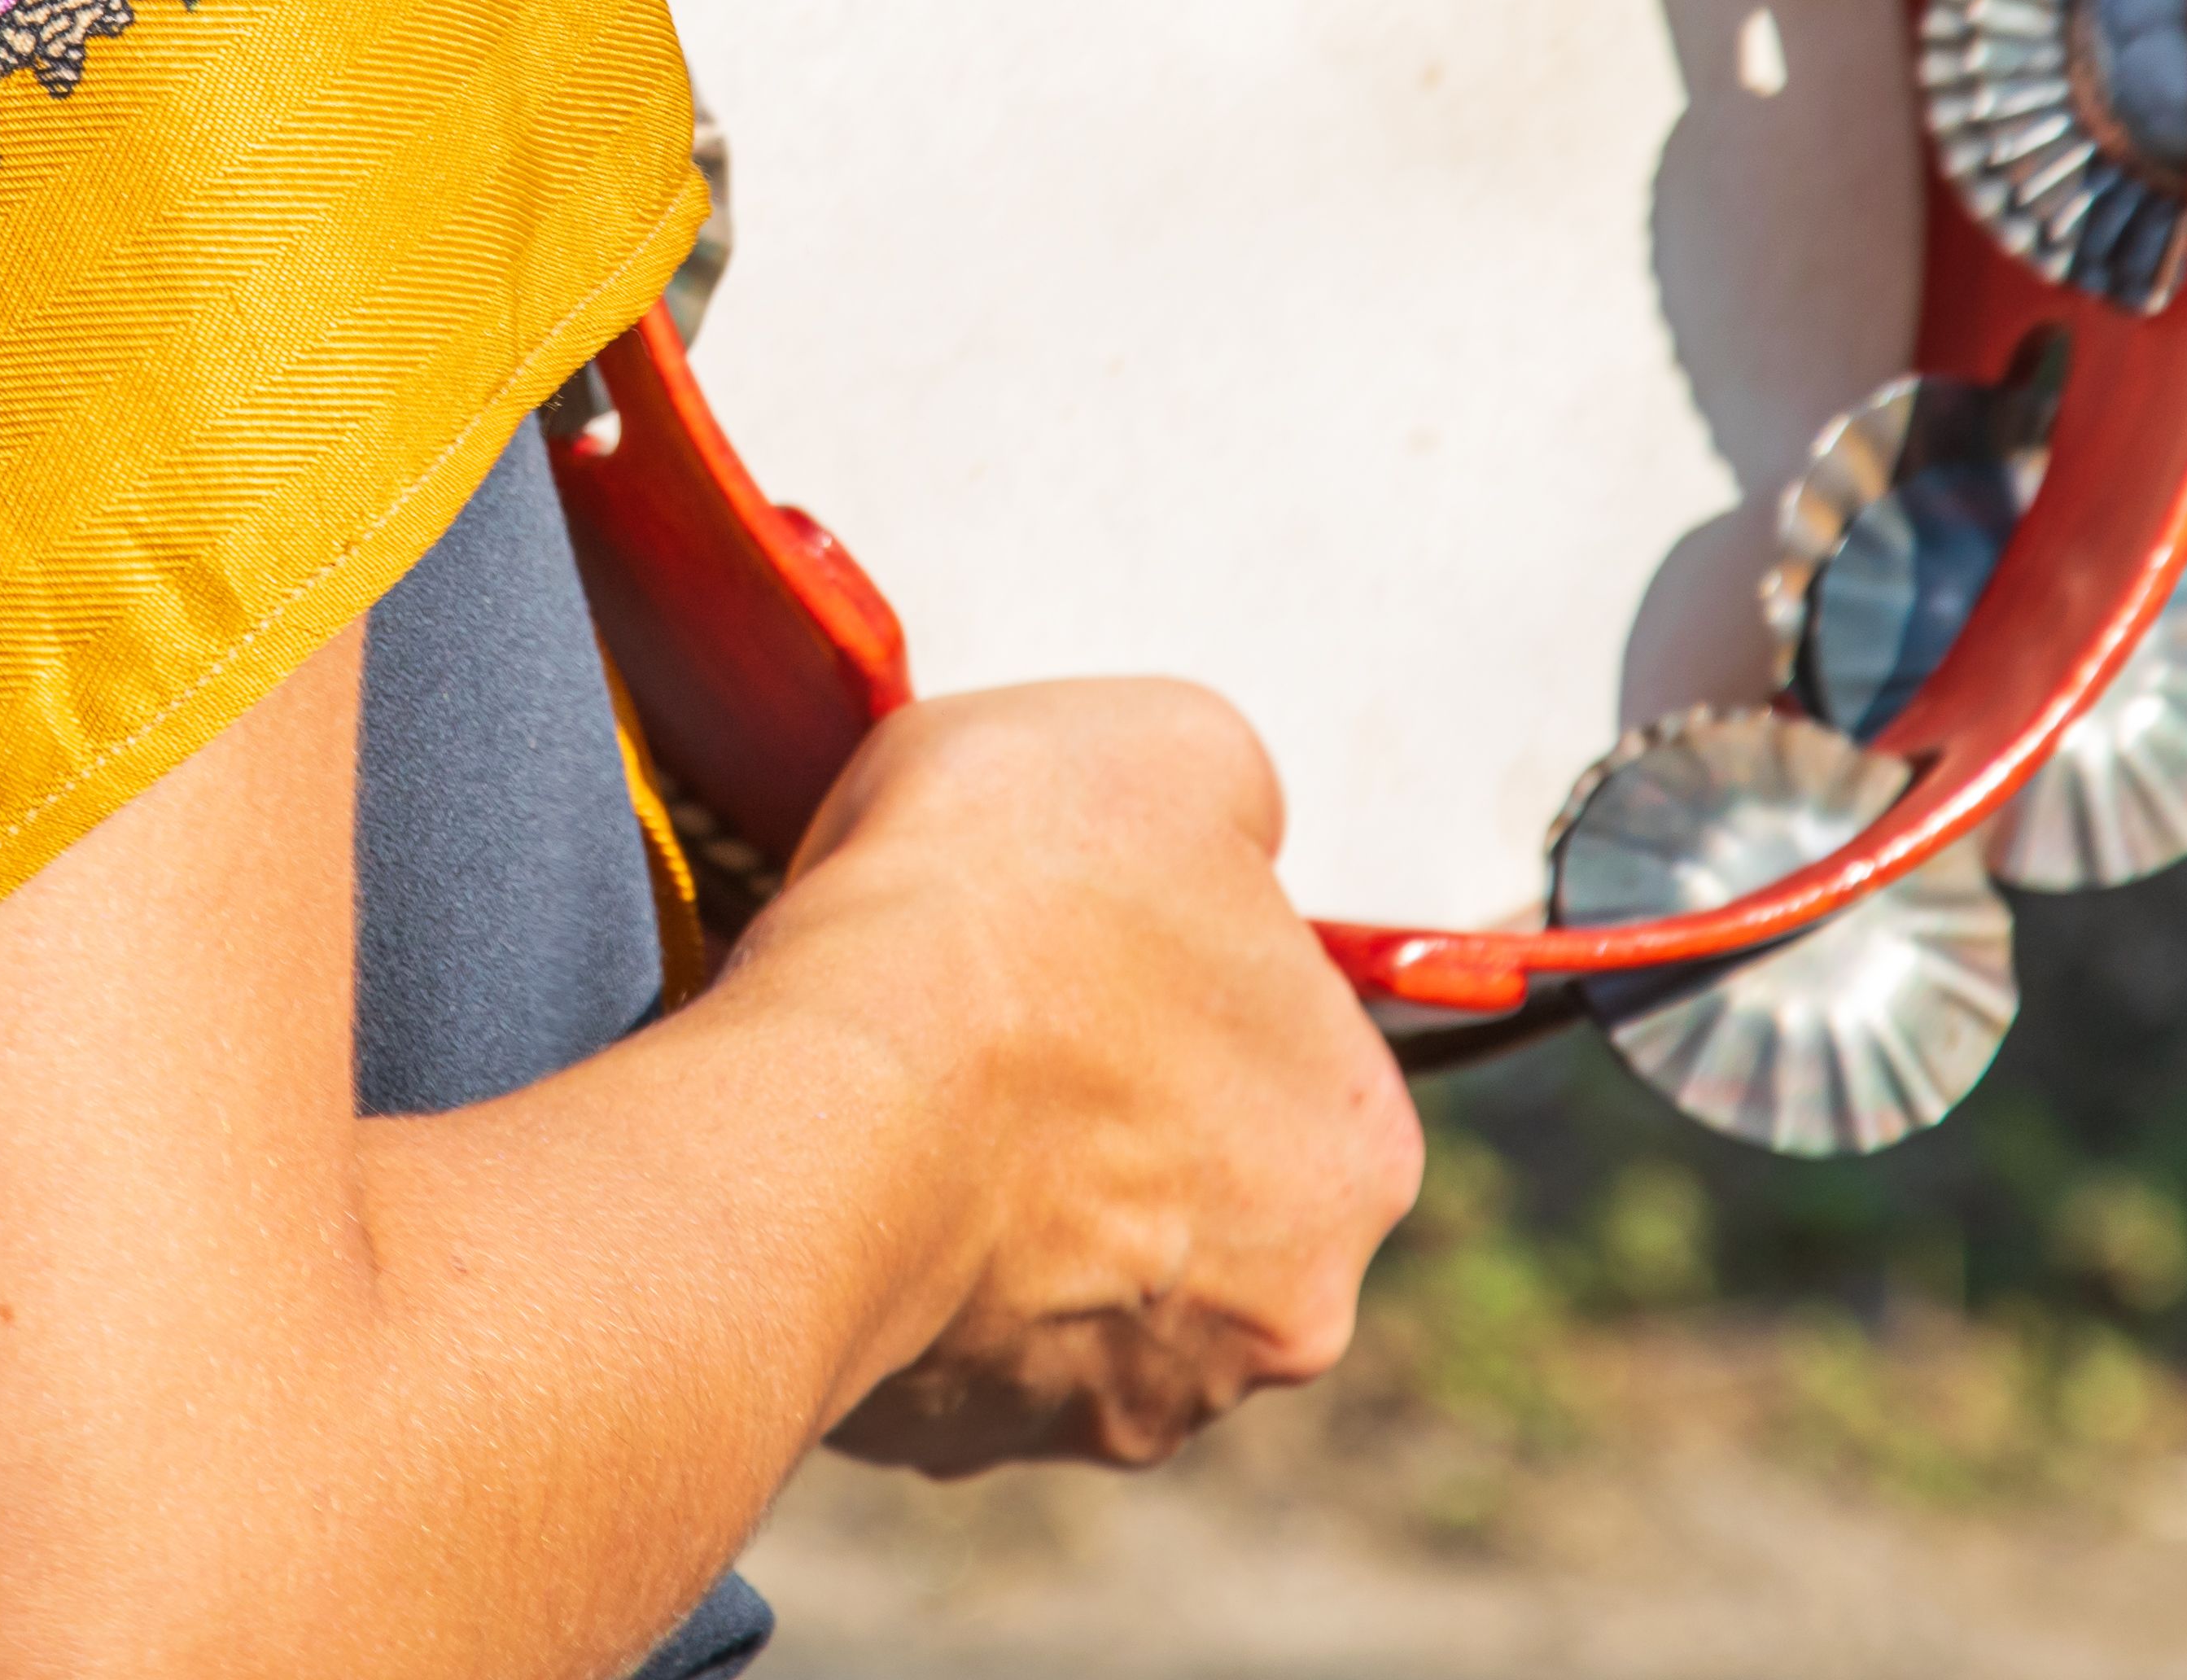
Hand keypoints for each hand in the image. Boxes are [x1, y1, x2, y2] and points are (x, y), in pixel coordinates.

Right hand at [746, 680, 1424, 1475]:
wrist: (826, 1095)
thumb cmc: (1005, 910)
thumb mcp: (1169, 744)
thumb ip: (1233, 806)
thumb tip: (1219, 837)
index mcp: (1360, 1153)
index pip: (1288, 1049)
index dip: (1181, 971)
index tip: (1081, 934)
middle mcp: (1278, 1313)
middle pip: (1191, 1182)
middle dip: (1103, 1109)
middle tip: (989, 1013)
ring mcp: (1118, 1400)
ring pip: (1069, 1272)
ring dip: (1003, 1196)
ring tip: (902, 1087)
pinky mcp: (967, 1441)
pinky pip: (943, 1335)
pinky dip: (903, 1262)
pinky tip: (852, 1173)